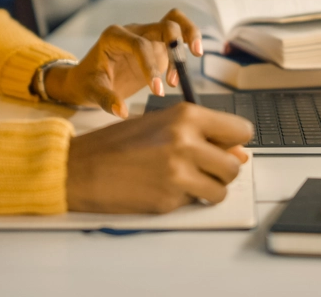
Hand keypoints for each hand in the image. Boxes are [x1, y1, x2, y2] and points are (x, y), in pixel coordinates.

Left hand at [44, 10, 201, 118]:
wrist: (87, 78)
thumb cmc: (88, 82)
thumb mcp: (91, 92)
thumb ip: (106, 100)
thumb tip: (122, 112)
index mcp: (113, 37)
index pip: (138, 45)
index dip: (150, 66)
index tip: (158, 91)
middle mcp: (132, 31)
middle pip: (163, 24)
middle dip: (177, 41)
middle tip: (185, 64)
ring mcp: (146, 36)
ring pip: (174, 21)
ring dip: (189, 35)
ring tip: (196, 55)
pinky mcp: (156, 46)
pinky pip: (177, 36)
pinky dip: (187, 45)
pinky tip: (182, 72)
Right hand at [66, 102, 253, 212]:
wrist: (80, 168)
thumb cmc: (115, 144)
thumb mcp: (159, 125)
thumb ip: (199, 134)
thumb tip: (239, 154)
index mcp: (185, 115)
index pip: (240, 129)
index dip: (234, 141)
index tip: (225, 147)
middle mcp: (186, 141)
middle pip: (234, 165)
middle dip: (219, 171)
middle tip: (197, 168)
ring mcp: (179, 172)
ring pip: (221, 190)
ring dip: (206, 189)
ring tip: (180, 179)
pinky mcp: (170, 199)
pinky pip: (195, 203)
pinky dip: (184, 200)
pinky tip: (161, 187)